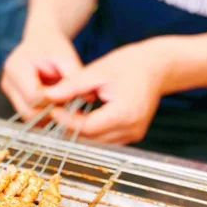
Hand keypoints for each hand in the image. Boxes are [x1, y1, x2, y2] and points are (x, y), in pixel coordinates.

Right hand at [1, 29, 82, 119]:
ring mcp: (10, 92)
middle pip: (28, 110)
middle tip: (69, 104)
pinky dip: (44, 114)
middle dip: (51, 111)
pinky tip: (57, 105)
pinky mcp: (15, 98)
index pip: (33, 97)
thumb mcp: (67, 57)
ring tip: (64, 103)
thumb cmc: (53, 46)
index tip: (69, 97)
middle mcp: (8, 81)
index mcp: (16, 67)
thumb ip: (75, 76)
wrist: (42, 40)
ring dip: (48, 115)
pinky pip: (30, 114)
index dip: (53, 102)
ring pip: (28, 116)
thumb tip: (88, 97)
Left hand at [44, 40, 171, 143]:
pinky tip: (83, 117)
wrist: (157, 67)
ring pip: (98, 142)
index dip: (67, 121)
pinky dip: (93, 131)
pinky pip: (107, 139)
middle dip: (71, 127)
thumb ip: (72, 87)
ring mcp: (135, 134)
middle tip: (57, 112)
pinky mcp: (134, 135)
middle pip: (92, 138)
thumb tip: (49, 97)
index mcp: (125, 113)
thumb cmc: (129, 64)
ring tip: (67, 114)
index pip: (88, 127)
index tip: (53, 110)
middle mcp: (132, 128)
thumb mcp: (97, 71)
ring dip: (81, 131)